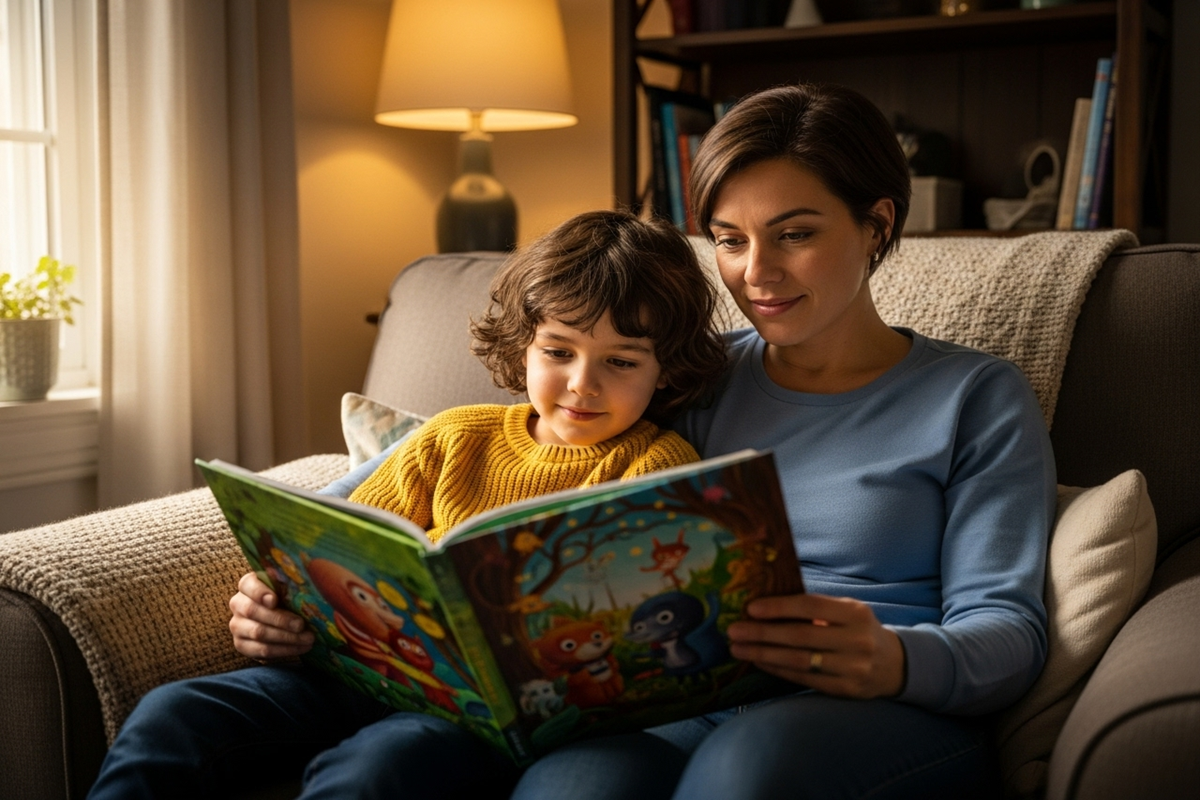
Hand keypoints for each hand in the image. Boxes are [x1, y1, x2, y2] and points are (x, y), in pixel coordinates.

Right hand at [228, 571, 313, 660]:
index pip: (247, 584)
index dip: (259, 592)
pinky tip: (301, 647)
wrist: (278, 620)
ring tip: (308, 638)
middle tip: (301, 625)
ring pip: (258, 632)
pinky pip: (262, 649)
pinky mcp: (241, 644)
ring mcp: (237, 625)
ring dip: (286, 637)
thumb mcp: (288, 589)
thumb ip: (291, 586)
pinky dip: (284, 650)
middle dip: (280, 619)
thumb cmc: (286, 598)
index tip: (274, 600)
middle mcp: (238, 604)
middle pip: (253, 611)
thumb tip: (308, 588)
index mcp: (248, 585)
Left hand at [726, 593, 904, 699]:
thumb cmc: (857, 630)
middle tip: (734, 631)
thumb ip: (816, 608)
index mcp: (855, 613)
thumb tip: (766, 604)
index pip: (811, 607)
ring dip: (764, 654)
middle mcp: (856, 640)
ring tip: (739, 649)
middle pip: (801, 637)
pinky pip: (804, 679)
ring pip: (800, 661)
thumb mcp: (846, 612)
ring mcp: (853, 668)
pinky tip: (759, 661)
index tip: (751, 608)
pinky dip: (777, 669)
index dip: (779, 607)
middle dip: (763, 634)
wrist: (894, 664)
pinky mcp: (846, 689)